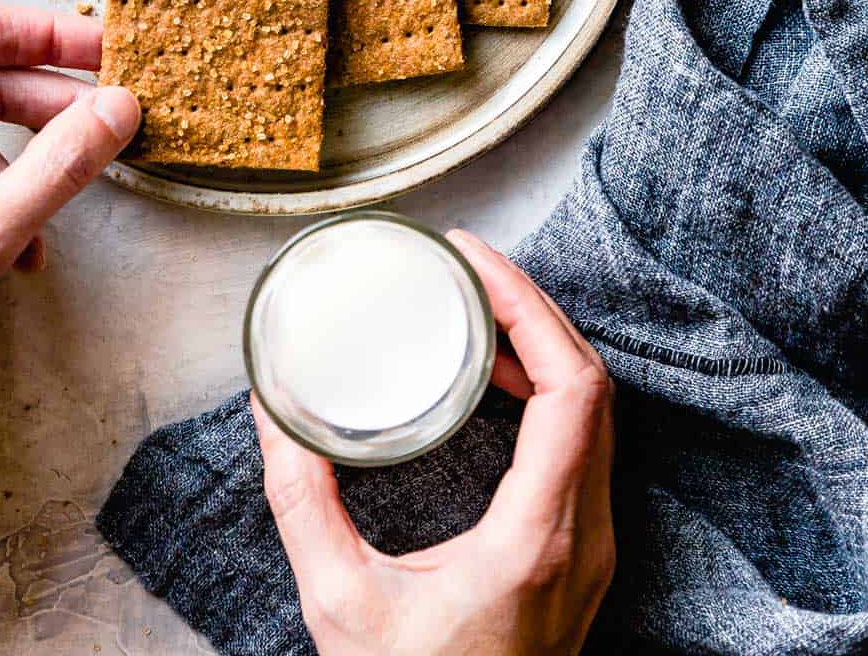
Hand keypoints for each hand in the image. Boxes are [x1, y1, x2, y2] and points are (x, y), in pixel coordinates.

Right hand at [253, 230, 614, 655]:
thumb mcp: (341, 606)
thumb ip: (303, 503)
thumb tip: (272, 412)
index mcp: (539, 535)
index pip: (572, 386)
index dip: (529, 304)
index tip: (473, 260)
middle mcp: (584, 535)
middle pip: (592, 385)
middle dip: (532, 307)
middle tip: (467, 264)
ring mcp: (591, 549)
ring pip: (595, 414)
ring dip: (543, 347)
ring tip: (477, 306)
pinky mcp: (578, 558)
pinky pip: (583, 447)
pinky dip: (547, 391)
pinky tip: (496, 378)